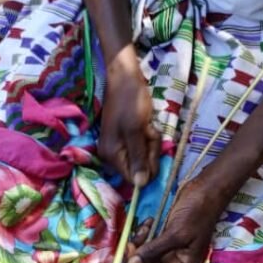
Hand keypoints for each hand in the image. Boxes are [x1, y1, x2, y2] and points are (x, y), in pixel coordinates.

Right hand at [99, 51, 159, 186]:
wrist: (125, 76)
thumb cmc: (130, 101)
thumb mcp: (137, 131)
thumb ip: (139, 158)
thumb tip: (140, 186)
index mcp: (111, 155)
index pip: (133, 178)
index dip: (148, 166)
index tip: (149, 144)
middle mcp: (112, 155)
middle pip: (140, 167)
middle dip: (150, 150)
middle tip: (148, 129)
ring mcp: (119, 146)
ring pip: (144, 155)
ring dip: (151, 141)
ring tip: (148, 124)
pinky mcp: (127, 137)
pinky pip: (143, 145)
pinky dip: (149, 135)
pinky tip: (147, 123)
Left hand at [127, 179, 228, 262]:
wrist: (207, 190)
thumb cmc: (197, 214)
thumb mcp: (176, 234)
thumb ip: (153, 251)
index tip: (128, 261)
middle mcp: (175, 262)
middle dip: (136, 256)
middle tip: (131, 243)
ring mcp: (168, 249)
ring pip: (144, 254)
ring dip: (140, 241)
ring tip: (146, 227)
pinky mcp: (163, 236)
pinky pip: (147, 241)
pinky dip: (144, 233)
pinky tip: (149, 222)